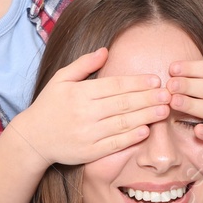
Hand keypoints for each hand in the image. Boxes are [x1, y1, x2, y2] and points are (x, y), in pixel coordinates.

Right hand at [8, 47, 169, 166]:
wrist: (33, 138)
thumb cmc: (49, 106)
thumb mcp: (60, 79)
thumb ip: (83, 65)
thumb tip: (105, 50)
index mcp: (80, 93)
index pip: (115, 86)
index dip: (137, 83)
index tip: (156, 80)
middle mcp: (85, 113)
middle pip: (123, 104)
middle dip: (148, 98)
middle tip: (168, 94)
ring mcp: (88, 133)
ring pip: (122, 123)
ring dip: (146, 116)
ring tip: (164, 110)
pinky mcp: (89, 152)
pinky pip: (114, 144)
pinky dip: (131, 137)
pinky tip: (146, 130)